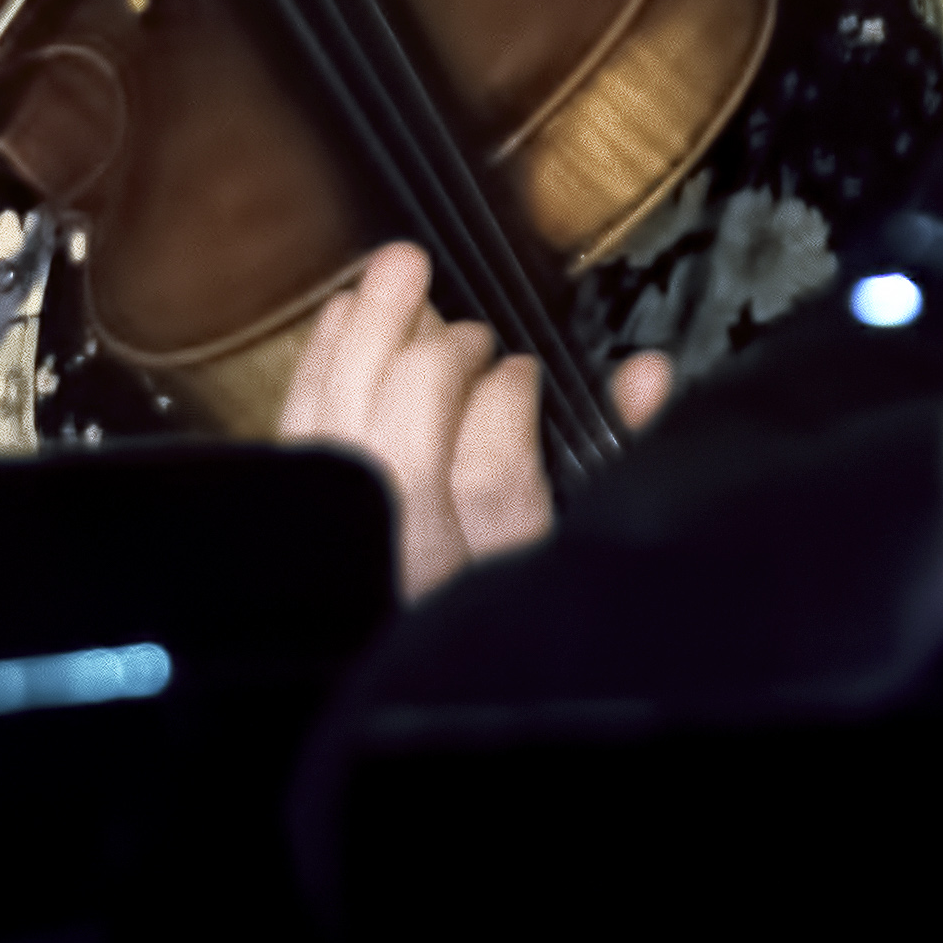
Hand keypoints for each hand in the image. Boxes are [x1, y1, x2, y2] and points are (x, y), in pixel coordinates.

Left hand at [274, 239, 670, 598]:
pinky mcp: (302, 533)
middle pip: (407, 453)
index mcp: (499, 580)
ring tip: (398, 271)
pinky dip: (317, 363)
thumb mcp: (589, 538)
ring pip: (342, 435)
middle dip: (437, 363)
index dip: (505, 403)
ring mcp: (351, 559)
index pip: (490, 478)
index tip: (523, 369)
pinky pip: (297, 435)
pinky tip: (345, 312)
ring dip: (367, 337)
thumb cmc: (529, 593)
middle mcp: (417, 575)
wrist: (430, 671)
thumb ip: (622, 455)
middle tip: (469, 331)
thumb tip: (645, 374)